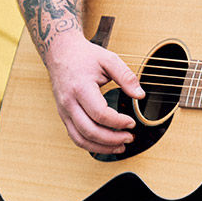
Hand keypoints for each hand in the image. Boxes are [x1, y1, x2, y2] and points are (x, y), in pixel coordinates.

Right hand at [44, 34, 145, 153]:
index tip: (132, 122)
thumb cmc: (85, 56)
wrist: (61, 53)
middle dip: (111, 139)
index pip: (99, 113)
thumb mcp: (109, 59)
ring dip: (101, 147)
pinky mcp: (63, 115)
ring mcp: (64, 111)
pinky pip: (75, 136)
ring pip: (80, 138)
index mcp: (80, 88)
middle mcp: (69, 102)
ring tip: (120, 146)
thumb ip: (126, 76)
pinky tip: (105, 144)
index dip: (118, 122)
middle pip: (89, 130)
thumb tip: (140, 95)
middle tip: (129, 137)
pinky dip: (90, 144)